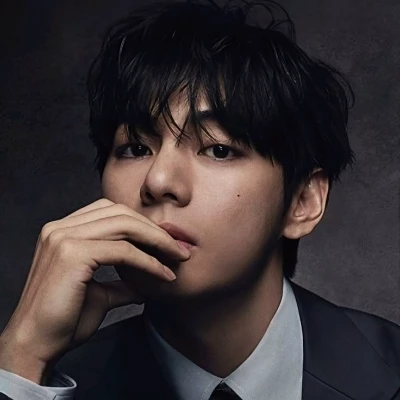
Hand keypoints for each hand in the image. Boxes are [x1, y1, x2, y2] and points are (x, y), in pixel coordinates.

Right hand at [0, 198, 189, 380]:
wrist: (35, 345)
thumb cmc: (64, 320)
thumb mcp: (99, 293)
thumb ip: (122, 281)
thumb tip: (147, 281)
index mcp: (64, 230)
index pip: (112, 212)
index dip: (143, 224)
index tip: (166, 242)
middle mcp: (61, 227)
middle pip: (121, 213)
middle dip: (155, 229)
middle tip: (179, 248)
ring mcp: (64, 237)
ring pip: (125, 226)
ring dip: (158, 241)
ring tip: (177, 256)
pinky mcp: (72, 254)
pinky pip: (123, 251)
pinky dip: (149, 261)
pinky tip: (163, 274)